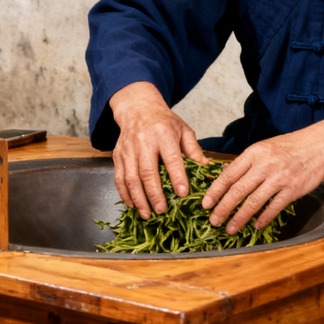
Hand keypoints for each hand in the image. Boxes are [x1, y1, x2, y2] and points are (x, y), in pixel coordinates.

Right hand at [109, 82, 206, 217]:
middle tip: (162, 211)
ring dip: (138, 198)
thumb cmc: (164, 122)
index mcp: (164, 134)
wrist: (138, 109)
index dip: (177, 177)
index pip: (171, 158)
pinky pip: (119, 178)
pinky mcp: (118, 155)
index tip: (182, 194)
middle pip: (147, 171)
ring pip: (131, 177)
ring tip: (146, 214)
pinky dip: (124, 194)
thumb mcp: (183, 130)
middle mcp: (143, 141)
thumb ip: (194, 150)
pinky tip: (132, 205)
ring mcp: (128, 149)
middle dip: (154, 194)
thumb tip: (206, 170)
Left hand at [201, 119, 323, 232]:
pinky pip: (274, 207)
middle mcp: (264, 165)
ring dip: (240, 217)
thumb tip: (226, 179)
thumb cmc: (288, 147)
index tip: (205, 204)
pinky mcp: (292, 189)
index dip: (215, 191)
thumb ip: (246, 163)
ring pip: (254, 202)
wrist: (318, 146)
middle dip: (223, 208)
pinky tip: (256, 225)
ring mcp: (279, 178)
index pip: (229, 174)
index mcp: (254, 153)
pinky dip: (263, 218)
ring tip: (230, 228)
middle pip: (238, 190)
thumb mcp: (263, 148)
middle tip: (214, 221)